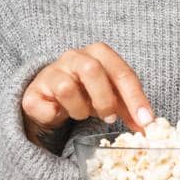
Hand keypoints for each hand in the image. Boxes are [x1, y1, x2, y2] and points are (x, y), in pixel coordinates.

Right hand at [22, 42, 154, 146]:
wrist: (49, 96)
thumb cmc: (85, 92)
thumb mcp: (110, 96)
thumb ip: (128, 108)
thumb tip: (146, 126)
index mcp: (98, 53)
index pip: (121, 72)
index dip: (135, 98)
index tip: (145, 122)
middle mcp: (74, 57)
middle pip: (92, 69)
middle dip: (105, 99)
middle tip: (110, 118)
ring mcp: (51, 72)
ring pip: (67, 88)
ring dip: (79, 109)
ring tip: (81, 114)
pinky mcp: (33, 91)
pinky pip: (44, 105)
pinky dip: (53, 115)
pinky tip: (58, 113)